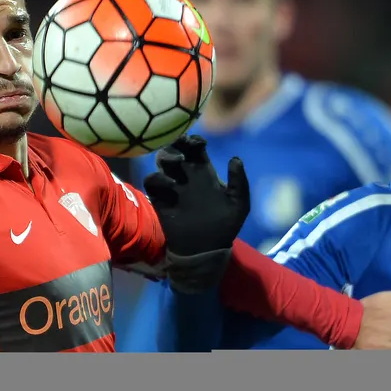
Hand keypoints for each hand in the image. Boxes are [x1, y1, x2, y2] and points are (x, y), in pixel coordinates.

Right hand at [143, 135, 249, 256]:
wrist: (206, 249)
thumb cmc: (225, 226)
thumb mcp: (239, 204)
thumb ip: (239, 182)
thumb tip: (235, 159)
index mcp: (205, 172)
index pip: (196, 148)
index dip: (195, 140)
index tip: (199, 143)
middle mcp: (186, 175)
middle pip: (176, 149)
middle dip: (177, 142)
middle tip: (183, 145)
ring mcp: (172, 185)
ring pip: (162, 160)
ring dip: (167, 156)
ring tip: (178, 162)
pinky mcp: (160, 198)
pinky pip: (151, 180)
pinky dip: (157, 178)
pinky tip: (170, 184)